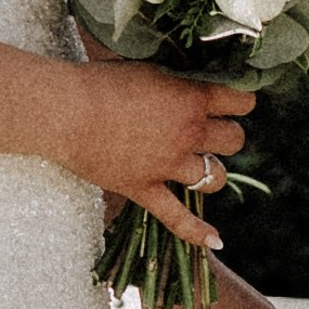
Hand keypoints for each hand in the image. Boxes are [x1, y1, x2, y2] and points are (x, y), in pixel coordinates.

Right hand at [69, 61, 256, 254]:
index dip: (239, 99)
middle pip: (235, 140)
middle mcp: (189, 133)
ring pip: (216, 177)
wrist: (65, 111)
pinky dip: (198, 233)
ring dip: (214, 171)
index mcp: (192, 98)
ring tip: (202, 164)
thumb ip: (174, 76)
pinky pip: (178, 218)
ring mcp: (169, 165)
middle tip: (212, 130)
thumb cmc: (100, 80)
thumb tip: (191, 77)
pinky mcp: (145, 188)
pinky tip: (217, 243)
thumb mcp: (147, 66)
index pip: (242, 101)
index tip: (231, 99)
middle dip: (227, 133)